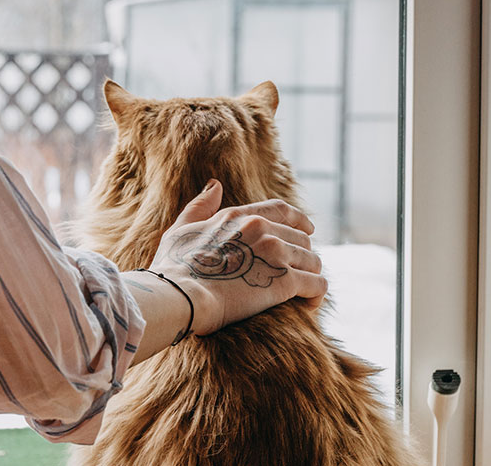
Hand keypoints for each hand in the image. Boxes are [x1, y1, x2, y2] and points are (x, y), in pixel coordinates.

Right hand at [150, 179, 325, 335]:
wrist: (178, 295)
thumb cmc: (173, 267)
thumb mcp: (181, 229)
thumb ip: (199, 206)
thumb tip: (214, 185)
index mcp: (238, 215)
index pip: (282, 210)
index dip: (300, 220)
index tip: (308, 231)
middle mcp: (261, 228)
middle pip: (302, 239)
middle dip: (303, 257)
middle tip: (296, 276)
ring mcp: (274, 253)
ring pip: (313, 261)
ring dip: (310, 277)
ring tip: (302, 295)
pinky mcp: (284, 281)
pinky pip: (317, 285)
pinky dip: (316, 295)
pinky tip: (308, 306)